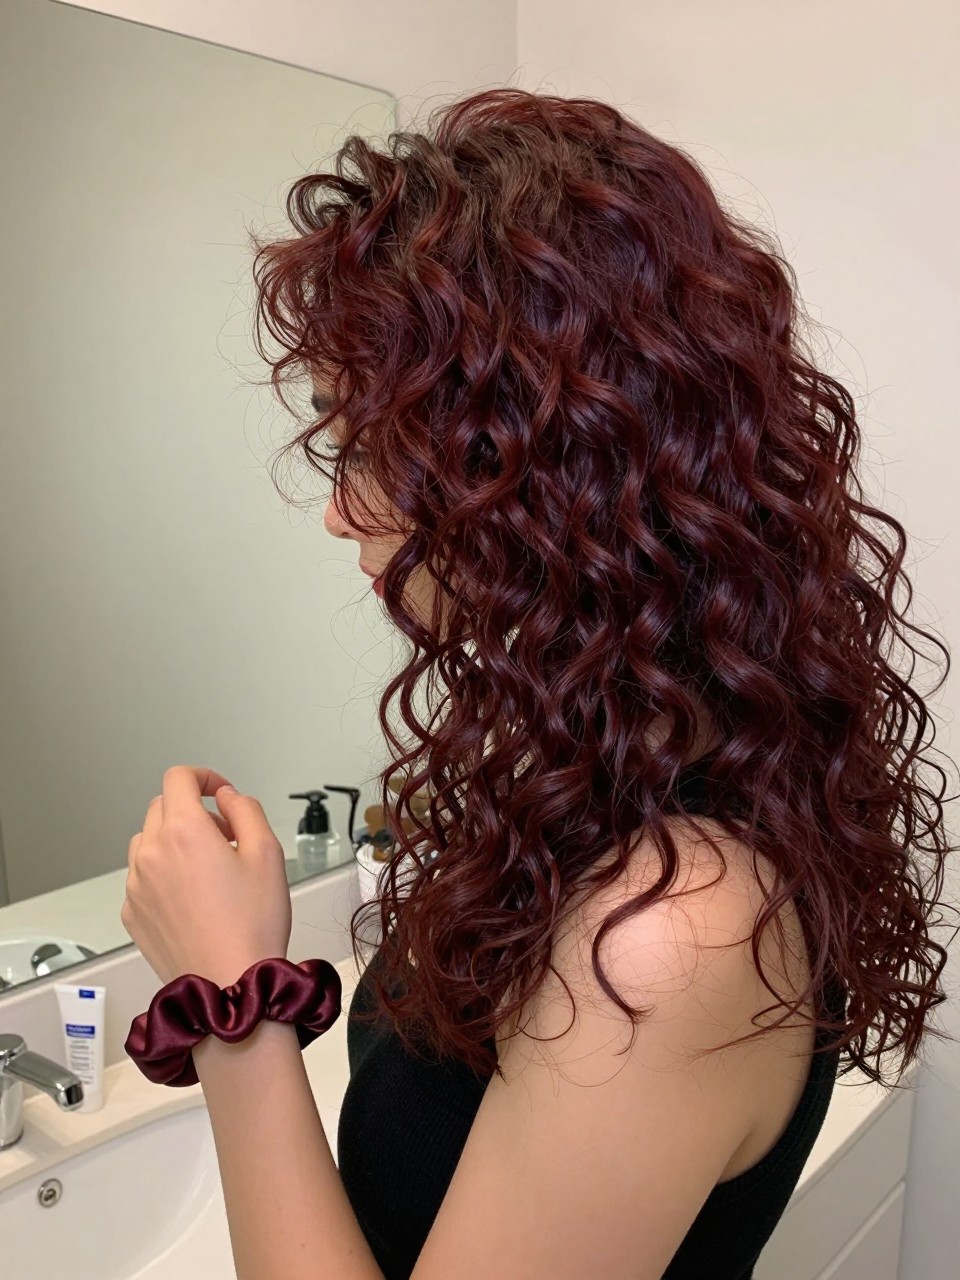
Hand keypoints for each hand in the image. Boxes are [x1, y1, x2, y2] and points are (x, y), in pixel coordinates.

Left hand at [122, 766, 291, 988]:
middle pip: (162, 807)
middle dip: (194, 810)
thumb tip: (227, 797)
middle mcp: (151, 854)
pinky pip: (142, 877)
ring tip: (208, 869)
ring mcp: (136, 886)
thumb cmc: (253, 925)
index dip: (203, 776)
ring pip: (148, 841)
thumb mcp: (268, 854)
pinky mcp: (132, 913)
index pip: (178, 778)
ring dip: (174, 841)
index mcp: (184, 832)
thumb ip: (246, 810)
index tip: (220, 791)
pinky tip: (194, 899)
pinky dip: (163, 874)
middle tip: (226, 837)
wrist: (230, 986)